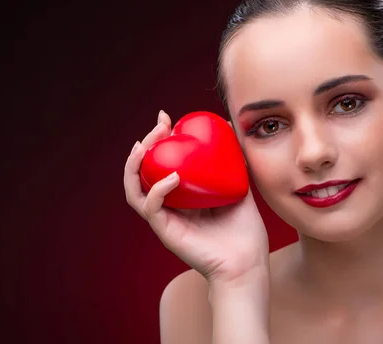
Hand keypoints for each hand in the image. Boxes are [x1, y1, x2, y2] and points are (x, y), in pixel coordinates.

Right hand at [124, 110, 269, 283]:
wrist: (248, 263)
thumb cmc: (245, 230)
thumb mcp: (239, 186)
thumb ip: (234, 161)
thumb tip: (230, 126)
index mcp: (181, 196)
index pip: (159, 164)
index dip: (158, 140)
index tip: (166, 118)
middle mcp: (168, 206)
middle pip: (142, 172)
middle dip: (146, 145)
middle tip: (159, 125)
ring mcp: (165, 219)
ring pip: (134, 190)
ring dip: (135, 166)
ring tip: (145, 145)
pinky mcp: (166, 232)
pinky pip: (152, 208)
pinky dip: (158, 190)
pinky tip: (172, 177)